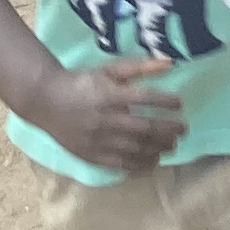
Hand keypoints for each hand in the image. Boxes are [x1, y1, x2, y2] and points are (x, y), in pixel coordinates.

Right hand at [32, 56, 186, 171]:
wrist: (46, 101)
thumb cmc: (83, 83)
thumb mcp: (109, 70)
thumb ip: (139, 67)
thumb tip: (170, 63)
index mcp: (110, 95)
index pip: (145, 98)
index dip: (165, 101)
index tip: (180, 104)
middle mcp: (105, 119)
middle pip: (144, 128)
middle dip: (168, 130)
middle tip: (183, 129)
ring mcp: (97, 140)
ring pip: (134, 149)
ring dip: (157, 149)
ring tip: (172, 146)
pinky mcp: (90, 155)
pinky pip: (118, 164)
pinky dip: (138, 165)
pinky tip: (153, 163)